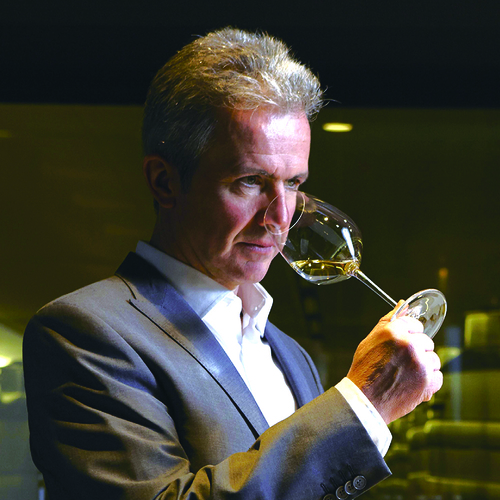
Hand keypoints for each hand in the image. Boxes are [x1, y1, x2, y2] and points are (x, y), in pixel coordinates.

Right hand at [346, 302, 442, 423]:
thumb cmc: (365, 370)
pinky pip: (438, 376)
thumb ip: (389, 321)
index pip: (414, 324)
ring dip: (423, 366)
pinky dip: (428, 381)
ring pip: (433, 358)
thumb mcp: (371, 339)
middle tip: (400, 362)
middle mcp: (409, 344)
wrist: (365, 400)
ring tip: (405, 374)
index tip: (402, 344)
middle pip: (426, 341)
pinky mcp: (428, 382)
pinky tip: (412, 383)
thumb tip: (403, 304)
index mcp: (393, 331)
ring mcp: (420, 363)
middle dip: (417, 351)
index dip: (408, 335)